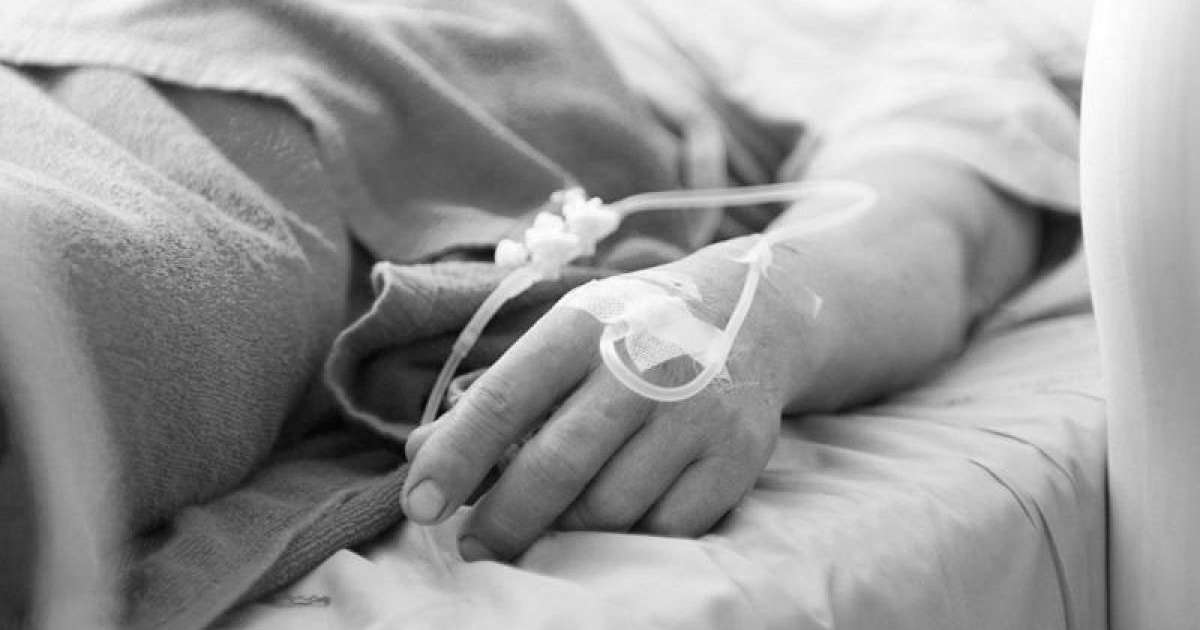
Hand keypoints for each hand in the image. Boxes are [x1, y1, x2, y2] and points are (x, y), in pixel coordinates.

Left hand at [402, 254, 786, 561]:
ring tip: (548, 522)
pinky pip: (666, 529)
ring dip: (565, 529)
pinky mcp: (738, 456)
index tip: (418, 506)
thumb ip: (494, 393)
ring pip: (609, 509)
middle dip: (502, 520)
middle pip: (556, 467)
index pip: (504, 399)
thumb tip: (420, 454)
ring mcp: (698, 412)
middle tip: (473, 546)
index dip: (454, 459)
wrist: (753, 314)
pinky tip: (613, 518)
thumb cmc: (632, 331)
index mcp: (583, 325)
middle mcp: (644, 363)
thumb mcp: (563, 336)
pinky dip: (629, 537)